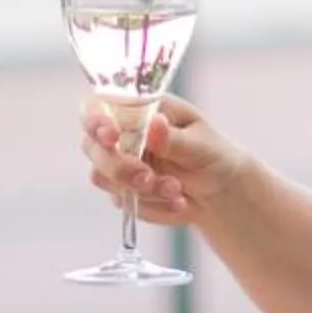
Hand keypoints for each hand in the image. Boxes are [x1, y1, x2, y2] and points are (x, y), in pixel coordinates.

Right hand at [80, 93, 243, 225]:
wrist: (220, 191)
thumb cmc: (211, 155)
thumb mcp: (201, 144)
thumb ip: (174, 138)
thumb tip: (154, 124)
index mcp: (138, 110)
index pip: (98, 106)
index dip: (95, 119)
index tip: (111, 137)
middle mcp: (121, 134)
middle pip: (91, 146)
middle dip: (118, 166)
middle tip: (148, 177)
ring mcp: (117, 164)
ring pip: (102, 177)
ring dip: (140, 189)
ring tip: (177, 189)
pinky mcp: (122, 191)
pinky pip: (123, 202)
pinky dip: (152, 205)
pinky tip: (178, 202)